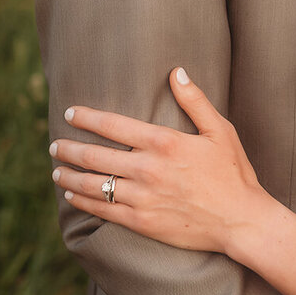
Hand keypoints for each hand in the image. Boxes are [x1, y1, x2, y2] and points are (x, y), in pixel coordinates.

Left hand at [50, 68, 267, 254]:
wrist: (240, 220)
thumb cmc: (233, 173)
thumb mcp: (220, 131)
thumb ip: (195, 101)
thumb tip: (177, 72)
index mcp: (164, 143)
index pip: (112, 125)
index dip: (86, 118)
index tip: (69, 113)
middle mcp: (147, 169)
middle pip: (94, 156)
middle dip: (68, 149)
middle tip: (55, 145)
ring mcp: (142, 197)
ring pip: (92, 185)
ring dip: (68, 176)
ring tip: (56, 170)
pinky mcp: (141, 222)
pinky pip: (102, 210)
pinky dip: (83, 201)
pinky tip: (73, 196)